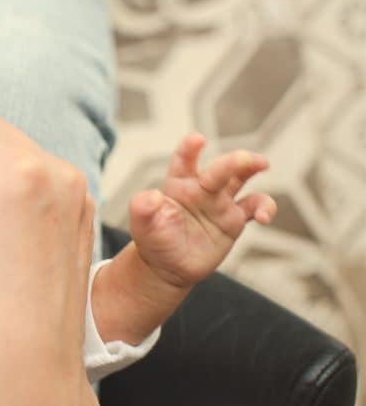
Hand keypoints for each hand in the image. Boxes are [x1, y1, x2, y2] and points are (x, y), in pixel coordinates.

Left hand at [130, 132, 276, 288]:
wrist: (168, 266)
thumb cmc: (153, 240)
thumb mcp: (142, 225)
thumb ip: (142, 208)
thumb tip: (151, 195)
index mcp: (177, 184)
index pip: (183, 161)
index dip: (189, 149)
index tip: (196, 139)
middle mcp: (200, 188)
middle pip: (219, 169)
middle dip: (233, 161)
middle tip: (245, 158)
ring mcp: (219, 202)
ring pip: (240, 178)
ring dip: (252, 168)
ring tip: (262, 164)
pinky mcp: (234, 219)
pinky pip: (254, 207)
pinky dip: (265, 207)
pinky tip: (264, 217)